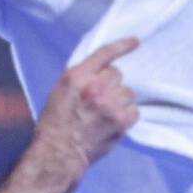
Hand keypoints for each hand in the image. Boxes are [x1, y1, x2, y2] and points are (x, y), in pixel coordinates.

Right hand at [34, 36, 140, 174]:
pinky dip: (127, 116)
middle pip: (117, 74)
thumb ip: (82, 78)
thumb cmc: (57, 122)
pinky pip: (134, 110)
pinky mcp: (121, 120)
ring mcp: (110, 104)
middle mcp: (94, 87)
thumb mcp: (61, 91)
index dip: (122, 46)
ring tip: (105, 114)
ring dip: (120, 101)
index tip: (136, 41)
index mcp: (76, 77)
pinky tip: (113, 122)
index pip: (103, 54)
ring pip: (127, 93)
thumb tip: (105, 72)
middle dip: (111, 85)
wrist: (59, 151)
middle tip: (100, 99)